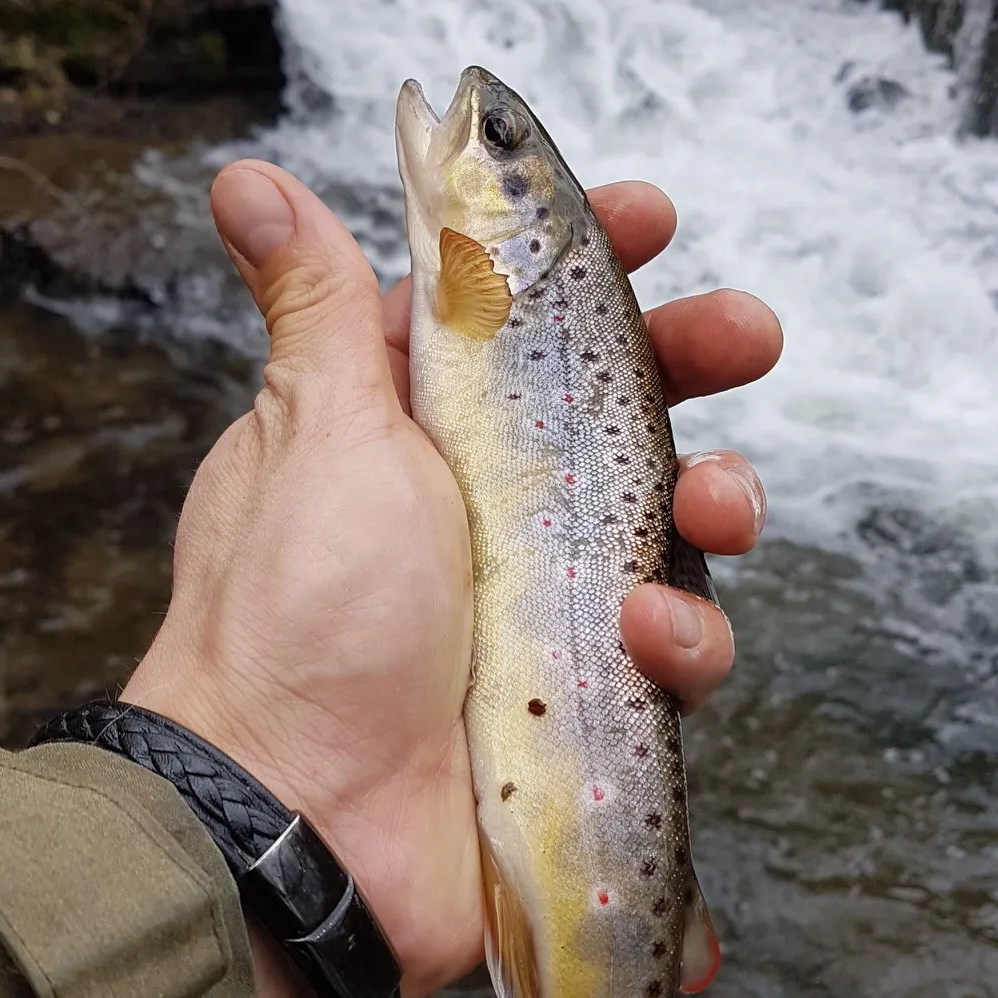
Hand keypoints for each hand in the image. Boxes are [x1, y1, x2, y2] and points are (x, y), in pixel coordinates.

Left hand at [123, 164, 781, 997]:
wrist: (295, 820)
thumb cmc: (290, 612)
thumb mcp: (315, 429)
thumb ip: (319, 303)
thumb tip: (248, 177)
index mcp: (418, 425)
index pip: (518, 315)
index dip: (590, 261)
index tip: (653, 218)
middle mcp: (487, 507)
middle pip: (622, 408)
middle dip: (697, 360)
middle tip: (750, 333)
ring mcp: (542, 605)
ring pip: (672, 527)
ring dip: (717, 502)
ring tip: (717, 508)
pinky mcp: (585, 698)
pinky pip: (672, 653)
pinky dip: (681, 643)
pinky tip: (648, 640)